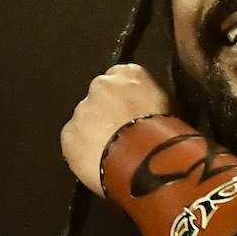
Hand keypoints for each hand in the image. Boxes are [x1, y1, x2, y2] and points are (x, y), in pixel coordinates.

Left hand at [60, 64, 174, 195]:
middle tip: (121, 134)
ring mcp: (82, 110)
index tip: (131, 112)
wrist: (145, 158)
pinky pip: (74, 142)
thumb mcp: (167, 105)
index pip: (120, 78)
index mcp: (128, 74)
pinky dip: (83, 151)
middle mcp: (100, 85)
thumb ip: (148, 96)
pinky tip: (99, 162)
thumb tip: (143, 106)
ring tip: (112, 152)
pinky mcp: (69, 134)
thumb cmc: (165, 132)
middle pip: (99, 98)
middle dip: (106, 113)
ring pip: (85, 120)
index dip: (125, 98)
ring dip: (94, 132)